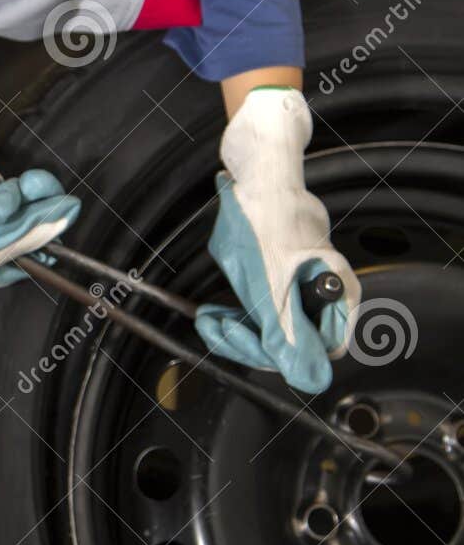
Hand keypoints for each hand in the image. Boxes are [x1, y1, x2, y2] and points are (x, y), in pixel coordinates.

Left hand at [192, 88, 360, 393]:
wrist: (255, 167)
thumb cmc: (267, 215)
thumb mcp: (268, 280)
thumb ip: (284, 331)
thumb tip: (309, 378)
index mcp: (335, 294)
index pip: (316, 354)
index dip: (276, 355)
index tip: (241, 338)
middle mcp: (325, 293)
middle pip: (291, 345)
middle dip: (247, 341)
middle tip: (214, 326)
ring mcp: (303, 284)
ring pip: (272, 329)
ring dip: (238, 328)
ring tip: (210, 316)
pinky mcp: (283, 276)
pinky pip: (263, 309)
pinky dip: (237, 310)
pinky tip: (216, 308)